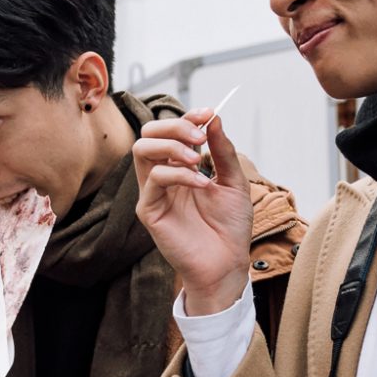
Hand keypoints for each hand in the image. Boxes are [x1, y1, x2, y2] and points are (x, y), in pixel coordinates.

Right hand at [133, 109, 255, 314]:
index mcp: (181, 166)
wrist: (227, 263)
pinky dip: (179, 174)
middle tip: (199, 137)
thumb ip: (223, 151)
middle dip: (174, 126)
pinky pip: (154, 179)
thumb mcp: (234, 181)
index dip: (187, 117)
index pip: (171, 131)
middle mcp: (163, 175)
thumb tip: (214, 118)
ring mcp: (153, 192)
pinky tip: (201, 184)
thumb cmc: (230, 226)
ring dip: (171, 145)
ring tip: (198, 158)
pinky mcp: (149, 210)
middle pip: (149, 134)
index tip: (209, 114)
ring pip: (142, 150)